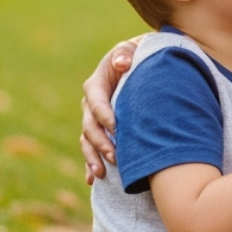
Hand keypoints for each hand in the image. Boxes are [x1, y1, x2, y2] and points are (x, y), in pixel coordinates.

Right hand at [80, 38, 140, 183]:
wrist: (143, 67)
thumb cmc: (139, 57)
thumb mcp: (132, 51)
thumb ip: (125, 54)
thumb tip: (122, 63)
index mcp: (96, 84)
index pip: (95, 100)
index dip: (103, 113)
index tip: (115, 126)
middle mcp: (92, 105)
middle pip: (89, 126)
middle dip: (100, 142)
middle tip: (115, 156)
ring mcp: (95, 120)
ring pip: (88, 142)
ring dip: (93, 158)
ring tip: (101, 174)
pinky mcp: (101, 132)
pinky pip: (92, 150)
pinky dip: (90, 165)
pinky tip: (91, 181)